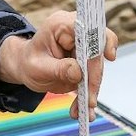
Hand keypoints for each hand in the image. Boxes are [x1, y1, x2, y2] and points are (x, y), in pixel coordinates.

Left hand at [0, 10, 118, 114]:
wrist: (27, 67)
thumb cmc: (29, 62)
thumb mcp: (37, 67)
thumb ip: (58, 69)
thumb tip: (78, 72)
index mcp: (63, 25)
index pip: (88, 29)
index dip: (103, 41)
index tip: (109, 56)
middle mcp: (77, 33)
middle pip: (96, 52)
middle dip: (93, 78)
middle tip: (88, 100)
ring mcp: (84, 48)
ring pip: (97, 68)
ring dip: (91, 91)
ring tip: (83, 110)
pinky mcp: (87, 62)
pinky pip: (93, 77)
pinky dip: (88, 94)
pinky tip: (83, 109)